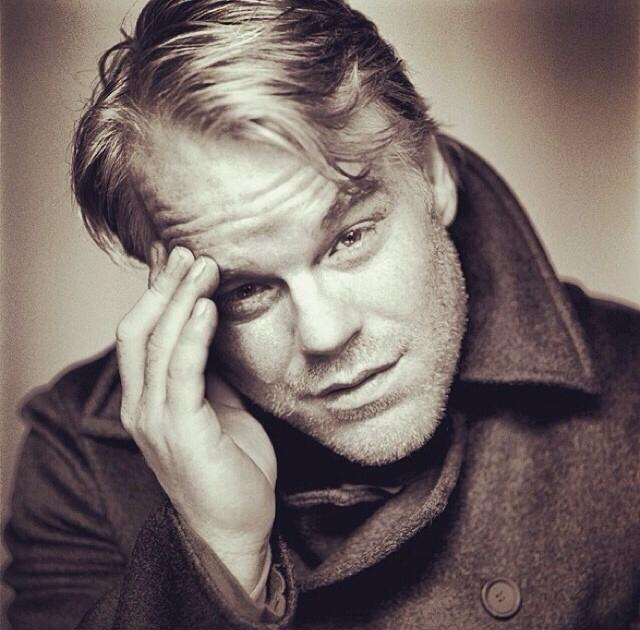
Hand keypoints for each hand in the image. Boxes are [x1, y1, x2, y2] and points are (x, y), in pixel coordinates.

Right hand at [116, 243, 276, 594]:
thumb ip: (208, 371)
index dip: (155, 292)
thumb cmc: (231, 466)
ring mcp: (156, 420)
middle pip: (140, 330)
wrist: (236, 526)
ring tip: (202, 265)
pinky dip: (193, 337)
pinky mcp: (181, 433)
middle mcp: (141, 406)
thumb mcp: (219, 407)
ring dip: (180, 301)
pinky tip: (207, 308)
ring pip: (158, 345)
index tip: (173, 256)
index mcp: (147, 399)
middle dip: (163, 287)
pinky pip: (183, 374)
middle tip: (189, 250)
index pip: (141, 333)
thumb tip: (215, 326)